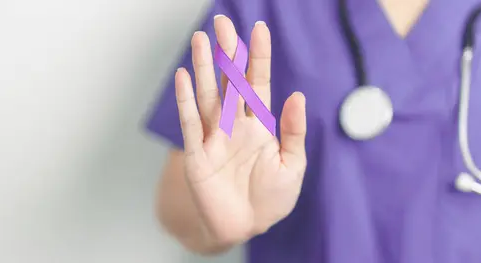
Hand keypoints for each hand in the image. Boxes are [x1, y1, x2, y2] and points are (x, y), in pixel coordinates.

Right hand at [174, 15, 306, 245]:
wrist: (246, 227)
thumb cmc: (271, 198)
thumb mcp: (292, 165)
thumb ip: (292, 130)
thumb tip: (297, 95)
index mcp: (259, 126)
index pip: (258, 84)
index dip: (258, 57)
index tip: (259, 29)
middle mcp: (234, 125)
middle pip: (229, 82)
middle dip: (227, 53)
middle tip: (222, 23)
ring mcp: (214, 138)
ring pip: (207, 96)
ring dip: (202, 68)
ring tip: (199, 40)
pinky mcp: (198, 155)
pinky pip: (191, 124)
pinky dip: (186, 101)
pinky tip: (183, 77)